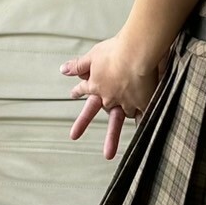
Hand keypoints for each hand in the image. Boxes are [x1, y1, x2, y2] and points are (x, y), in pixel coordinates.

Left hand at [59, 32, 167, 159]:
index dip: (79, 90)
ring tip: (107, 155)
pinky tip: (143, 136)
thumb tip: (62, 70)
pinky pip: (141, 117)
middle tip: (73, 136)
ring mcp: (124, 102)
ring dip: (112, 137)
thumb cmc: (117, 49)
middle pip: (95, 110)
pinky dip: (142, 126)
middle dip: (83, 122)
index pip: (85, 88)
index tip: (73, 94)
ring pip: (118, 120)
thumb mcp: (95, 54)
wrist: (137, 53)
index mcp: (96, 83)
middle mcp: (108, 96)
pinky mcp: (140, 103)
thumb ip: (80, 64)